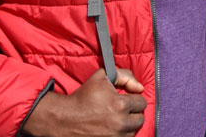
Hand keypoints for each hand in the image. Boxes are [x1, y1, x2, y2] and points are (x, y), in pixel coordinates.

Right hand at [21, 68, 145, 135]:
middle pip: (140, 119)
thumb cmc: (83, 96)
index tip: (126, 99)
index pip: (141, 102)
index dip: (134, 99)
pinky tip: (113, 129)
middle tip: (122, 110)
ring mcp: (115, 136)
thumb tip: (140, 87)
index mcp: (121, 104)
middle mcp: (120, 122)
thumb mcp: (102, 77)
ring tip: (116, 120)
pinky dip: (121, 135)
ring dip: (128, 125)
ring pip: (133, 131)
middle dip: (133, 113)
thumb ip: (124, 76)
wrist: (64, 118)